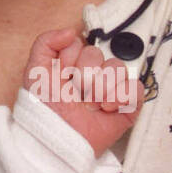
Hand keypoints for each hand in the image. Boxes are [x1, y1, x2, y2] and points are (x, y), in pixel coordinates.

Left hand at [24, 27, 143, 155]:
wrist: (56, 141)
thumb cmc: (43, 109)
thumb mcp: (35, 72)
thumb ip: (46, 43)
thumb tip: (72, 31)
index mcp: (73, 64)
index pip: (81, 45)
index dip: (70, 61)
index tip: (61, 78)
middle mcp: (94, 74)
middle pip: (99, 55)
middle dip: (84, 76)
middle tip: (76, 95)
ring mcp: (111, 90)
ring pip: (118, 68)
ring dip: (101, 89)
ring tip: (90, 105)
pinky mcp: (127, 107)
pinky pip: (136, 88)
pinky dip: (121, 98)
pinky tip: (106, 110)